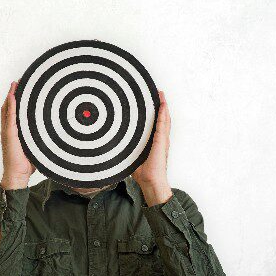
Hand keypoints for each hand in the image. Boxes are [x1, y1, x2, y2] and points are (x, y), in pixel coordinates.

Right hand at [0, 81, 34, 189]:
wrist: (18, 176)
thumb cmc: (28, 164)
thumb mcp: (39, 147)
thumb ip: (44, 138)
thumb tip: (60, 133)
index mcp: (16, 131)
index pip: (15, 111)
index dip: (17, 99)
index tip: (24, 87)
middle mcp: (10, 129)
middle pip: (10, 106)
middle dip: (14, 92)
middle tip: (21, 79)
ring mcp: (8, 131)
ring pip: (7, 108)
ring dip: (11, 94)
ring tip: (16, 82)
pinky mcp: (9, 135)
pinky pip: (9, 117)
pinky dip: (10, 105)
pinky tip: (13, 95)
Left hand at [132, 90, 172, 205]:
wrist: (151, 182)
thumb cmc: (142, 174)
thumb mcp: (130, 157)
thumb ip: (124, 149)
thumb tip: (110, 146)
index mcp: (154, 143)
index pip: (155, 125)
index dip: (155, 114)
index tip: (151, 103)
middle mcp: (160, 140)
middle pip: (162, 119)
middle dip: (160, 106)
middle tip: (158, 93)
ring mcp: (162, 140)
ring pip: (164, 119)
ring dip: (163, 106)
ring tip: (161, 94)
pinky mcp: (161, 142)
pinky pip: (163, 125)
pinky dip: (163, 114)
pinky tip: (163, 105)